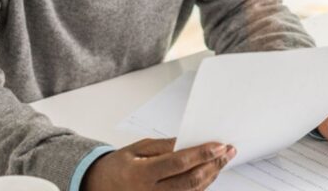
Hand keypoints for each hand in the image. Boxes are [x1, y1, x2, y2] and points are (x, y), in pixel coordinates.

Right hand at [83, 138, 234, 190]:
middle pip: (191, 180)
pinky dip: (202, 185)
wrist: (99, 187)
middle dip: (214, 164)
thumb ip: (163, 146)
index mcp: (142, 174)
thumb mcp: (136, 149)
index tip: (219, 145)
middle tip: (229, 151)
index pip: (179, 162)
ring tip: (223, 159)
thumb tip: (188, 140)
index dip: (202, 153)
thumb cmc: (117, 166)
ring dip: (212, 175)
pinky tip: (210, 172)